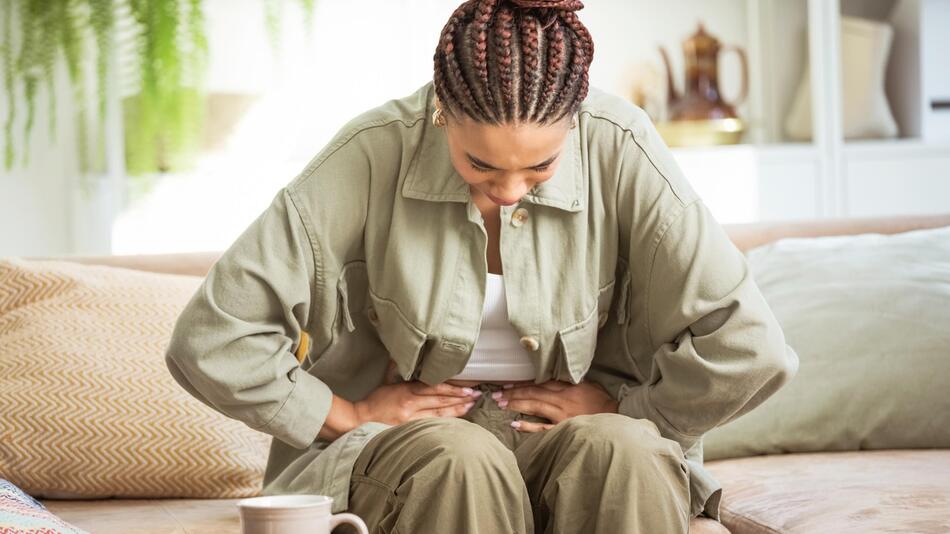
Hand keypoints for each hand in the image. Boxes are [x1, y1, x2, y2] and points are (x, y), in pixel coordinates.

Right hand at [354, 367, 481, 425]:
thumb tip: (401, 354)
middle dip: (460, 398)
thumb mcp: (386, 381)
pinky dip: (445, 422)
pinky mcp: (409, 429)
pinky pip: (431, 424)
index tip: (468, 387)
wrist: (360, 420)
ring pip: (439, 414)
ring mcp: (410, 419)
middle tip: (476, 396)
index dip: (453, 388)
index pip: (435, 387)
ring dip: (457, 410)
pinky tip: (456, 420)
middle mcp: (411, 404)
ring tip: (471, 406)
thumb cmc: (375, 400)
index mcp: (406, 391)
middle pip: (440, 400)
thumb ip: (397, 369)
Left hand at [496, 379, 618, 432]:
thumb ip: (570, 381)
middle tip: (495, 394)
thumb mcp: (588, 385)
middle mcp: (562, 399)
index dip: (522, 382)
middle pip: (533, 393)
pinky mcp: (564, 429)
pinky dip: (528, 426)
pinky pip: (544, 427)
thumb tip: (555, 377)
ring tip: (501, 404)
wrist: (618, 418)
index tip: (506, 382)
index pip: (540, 382)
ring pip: (535, 407)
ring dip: (516, 404)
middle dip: (513, 392)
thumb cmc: (604, 402)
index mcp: (567, 387)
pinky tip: (515, 424)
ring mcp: (562, 415)